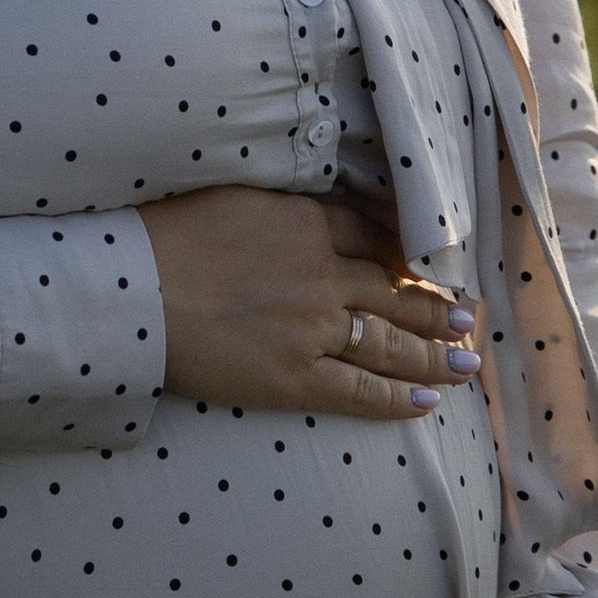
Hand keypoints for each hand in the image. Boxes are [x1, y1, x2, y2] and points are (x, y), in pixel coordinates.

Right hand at [142, 186, 482, 418]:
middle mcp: (322, 274)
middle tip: (468, 316)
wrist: (129, 290)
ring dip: (436, 355)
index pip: (374, 237)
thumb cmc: (163, 235)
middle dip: (437, 307)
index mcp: (305, 222)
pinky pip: (360, 390)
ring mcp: (312, 328)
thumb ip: (277, 202)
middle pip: (396, 292)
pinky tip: (428, 403)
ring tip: (467, 360)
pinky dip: (398, 398)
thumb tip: (304, 204)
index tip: (428, 265)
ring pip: (391, 343)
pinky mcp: (294, 377)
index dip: (407, 254)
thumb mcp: (229, 195)